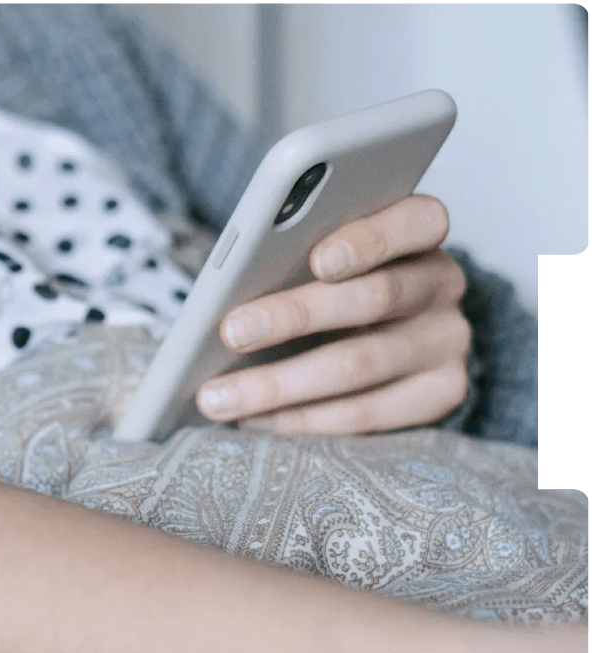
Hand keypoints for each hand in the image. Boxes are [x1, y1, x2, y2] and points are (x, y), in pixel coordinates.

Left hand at [196, 195, 470, 434]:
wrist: (382, 335)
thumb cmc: (329, 282)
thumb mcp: (317, 254)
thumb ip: (294, 254)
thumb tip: (231, 287)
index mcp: (418, 229)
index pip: (415, 221)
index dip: (369, 240)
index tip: (317, 260)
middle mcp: (442, 283)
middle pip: (373, 298)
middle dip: (293, 316)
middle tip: (231, 332)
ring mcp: (447, 342)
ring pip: (359, 365)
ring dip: (279, 385)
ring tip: (217, 397)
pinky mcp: (440, 394)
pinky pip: (364, 414)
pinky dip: (301, 419)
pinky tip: (254, 419)